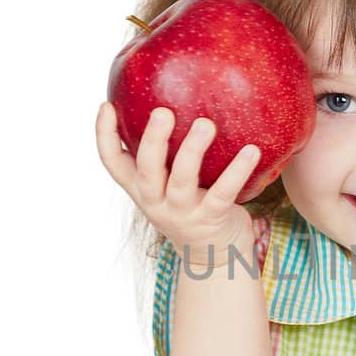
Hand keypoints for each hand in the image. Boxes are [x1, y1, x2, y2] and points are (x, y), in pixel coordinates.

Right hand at [96, 102, 259, 270]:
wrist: (213, 256)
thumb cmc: (193, 205)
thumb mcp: (171, 183)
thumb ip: (168, 153)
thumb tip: (181, 98)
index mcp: (142, 189)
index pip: (113, 163)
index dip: (104, 135)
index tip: (106, 105)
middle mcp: (156, 202)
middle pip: (145, 170)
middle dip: (152, 140)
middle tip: (163, 111)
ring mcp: (182, 213)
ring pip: (182, 181)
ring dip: (192, 151)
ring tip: (206, 124)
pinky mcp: (211, 220)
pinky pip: (224, 193)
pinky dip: (238, 171)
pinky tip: (252, 150)